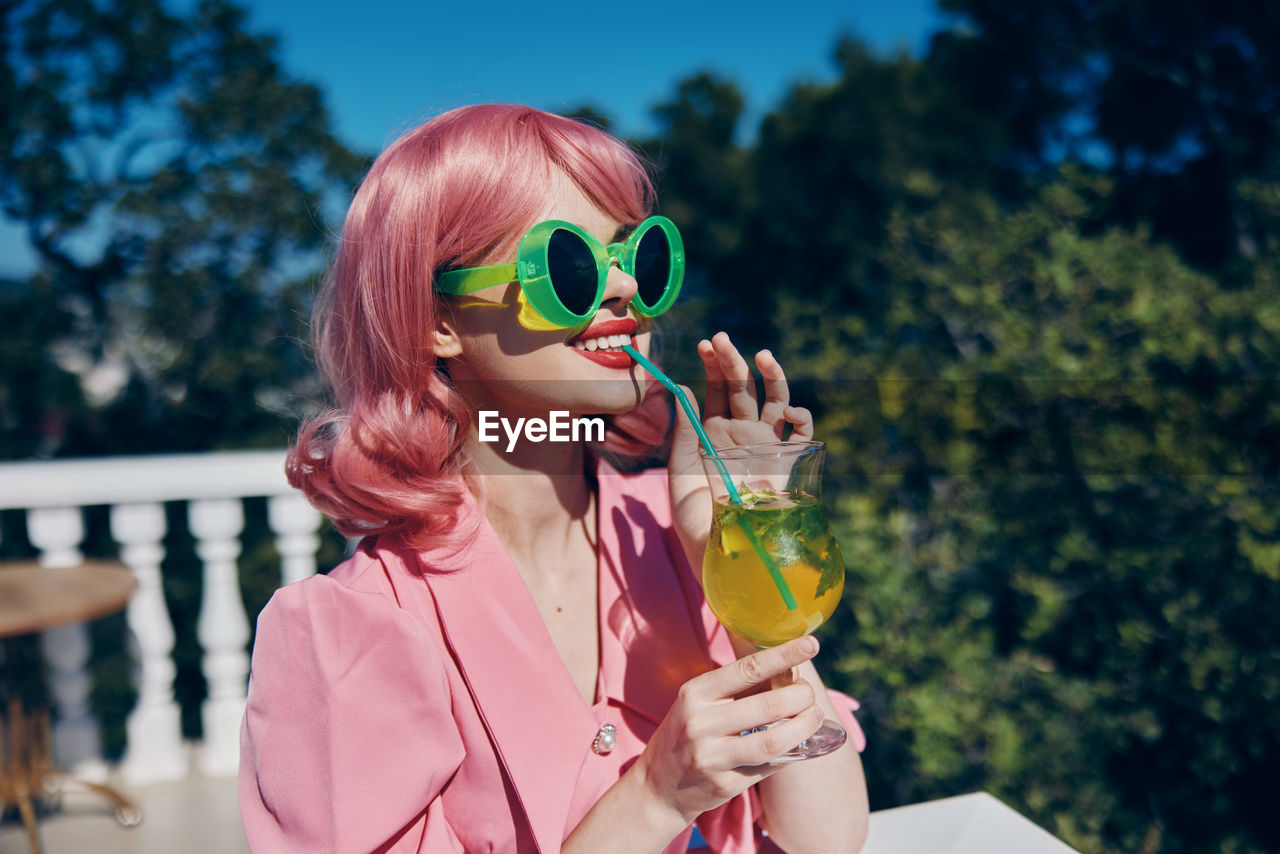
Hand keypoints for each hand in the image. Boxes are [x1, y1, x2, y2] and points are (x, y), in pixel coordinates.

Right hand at [632, 636, 823, 825]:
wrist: (657, 787)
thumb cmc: (687, 733)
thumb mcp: (700, 702)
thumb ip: (739, 688)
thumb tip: (790, 673)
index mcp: (696, 693)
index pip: (748, 669)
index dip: (783, 655)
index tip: (810, 643)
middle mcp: (701, 723)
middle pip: (769, 706)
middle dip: (801, 697)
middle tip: (810, 694)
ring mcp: (712, 757)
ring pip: (774, 740)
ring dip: (804, 727)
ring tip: (814, 717)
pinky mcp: (724, 785)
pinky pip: (769, 766)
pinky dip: (790, 753)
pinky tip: (797, 743)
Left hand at [668, 332, 813, 561]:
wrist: (724, 554)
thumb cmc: (695, 519)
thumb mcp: (682, 472)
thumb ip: (684, 431)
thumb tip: (682, 389)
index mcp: (712, 433)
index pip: (713, 389)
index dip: (711, 365)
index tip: (704, 345)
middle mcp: (740, 435)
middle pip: (741, 388)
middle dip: (733, 361)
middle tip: (723, 339)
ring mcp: (765, 446)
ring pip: (774, 401)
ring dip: (772, 376)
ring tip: (763, 356)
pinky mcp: (787, 464)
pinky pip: (801, 434)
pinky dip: (800, 416)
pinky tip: (788, 410)